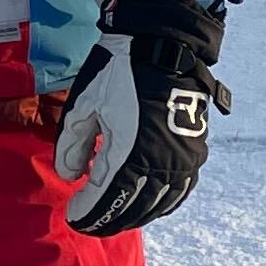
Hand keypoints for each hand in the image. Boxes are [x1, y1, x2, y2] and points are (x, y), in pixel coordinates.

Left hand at [55, 0, 230, 237]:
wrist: (164, 44)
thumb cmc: (118, 71)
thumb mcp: (84, 104)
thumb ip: (72, 144)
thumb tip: (70, 176)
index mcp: (129, 153)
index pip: (105, 198)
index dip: (87, 212)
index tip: (72, 215)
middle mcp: (160, 164)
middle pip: (132, 207)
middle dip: (108, 218)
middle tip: (89, 221)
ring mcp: (182, 161)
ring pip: (158, 204)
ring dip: (134, 214)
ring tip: (114, 216)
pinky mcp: (195, 153)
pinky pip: (179, 191)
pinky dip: (161, 203)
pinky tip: (147, 203)